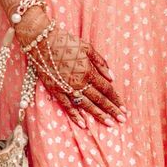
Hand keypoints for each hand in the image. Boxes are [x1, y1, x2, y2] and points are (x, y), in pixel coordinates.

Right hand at [15, 9, 124, 128]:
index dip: (116, 99)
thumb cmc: (66, 42)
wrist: (42, 41)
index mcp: (88, 71)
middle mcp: (79, 82)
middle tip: (122, 120)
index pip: (106, 89)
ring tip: (110, 124)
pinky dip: (75, 116)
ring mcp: (67, 88)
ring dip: (99, 115)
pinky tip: (84, 125)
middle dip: (112, 110)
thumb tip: (112, 77)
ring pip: (86, 105)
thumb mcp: (88, 47)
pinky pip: (67, 106)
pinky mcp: (55, 90)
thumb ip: (101, 63)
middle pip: (99, 99)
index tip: (124, 108)